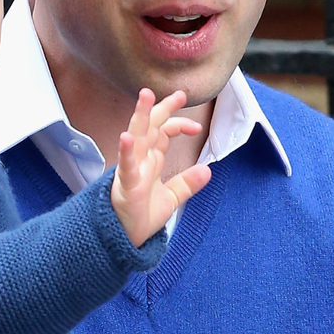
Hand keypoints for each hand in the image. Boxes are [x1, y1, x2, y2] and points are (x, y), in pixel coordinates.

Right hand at [110, 89, 211, 246]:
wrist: (126, 239)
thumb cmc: (142, 217)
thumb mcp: (172, 198)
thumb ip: (187, 183)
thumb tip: (207, 170)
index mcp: (150, 160)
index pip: (163, 132)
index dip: (178, 123)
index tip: (197, 126)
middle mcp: (140, 160)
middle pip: (151, 126)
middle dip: (162, 108)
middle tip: (179, 93)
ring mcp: (131, 170)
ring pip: (136, 137)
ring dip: (140, 116)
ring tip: (146, 96)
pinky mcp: (126, 186)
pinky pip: (125, 166)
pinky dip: (126, 151)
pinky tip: (126, 137)